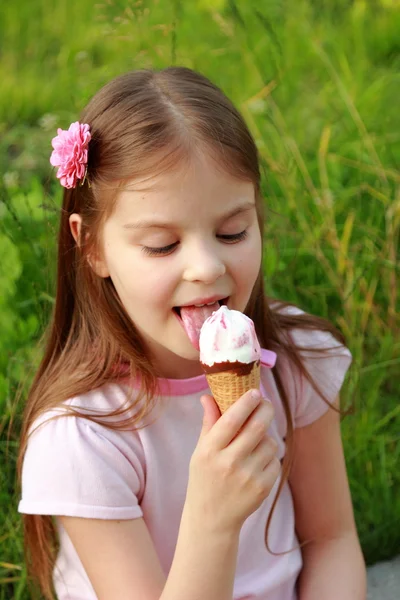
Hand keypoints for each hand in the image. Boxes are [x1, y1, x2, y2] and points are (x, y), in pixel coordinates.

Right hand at [185, 389, 279, 534]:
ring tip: (255, 442)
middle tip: (265, 403)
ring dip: (266, 437)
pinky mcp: (262, 488)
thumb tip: (208, 396)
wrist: (212, 519)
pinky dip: (269, 457)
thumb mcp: (200, 451)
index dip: (246, 402)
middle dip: (265, 409)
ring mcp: (247, 477)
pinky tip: (257, 462)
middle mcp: (229, 463)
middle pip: (257, 427)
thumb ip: (209, 423)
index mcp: (210, 451)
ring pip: (269, 443)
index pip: (232, 420)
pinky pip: (275, 461)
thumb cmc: (204, 478)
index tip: (255, 391)